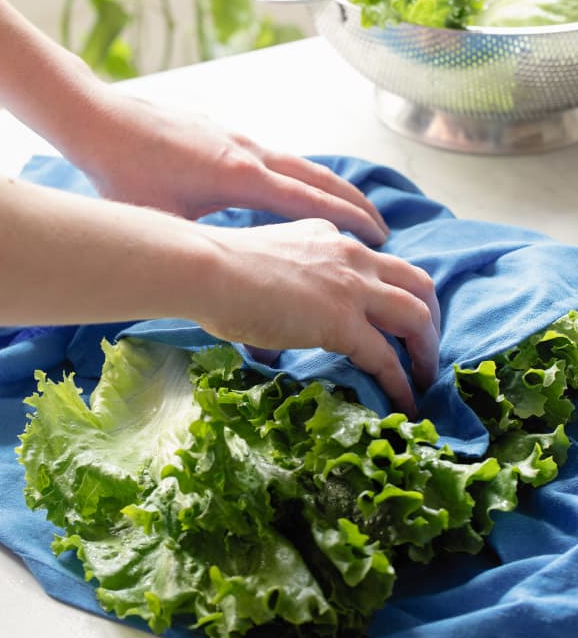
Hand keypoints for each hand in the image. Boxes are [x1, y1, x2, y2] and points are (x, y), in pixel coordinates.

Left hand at [74, 93, 388, 245]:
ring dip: (330, 185)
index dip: (347, 220)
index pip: (308, 200)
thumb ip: (197, 249)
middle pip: (317, 176)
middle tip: (384, 228)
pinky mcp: (224, 135)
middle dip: (354, 202)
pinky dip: (301, 174)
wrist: (100, 120)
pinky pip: (277, 157)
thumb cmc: (124, 174)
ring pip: (299, 163)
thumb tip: (219, 285)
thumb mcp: (162, 222)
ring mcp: (238, 140)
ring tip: (354, 210)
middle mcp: (249, 153)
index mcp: (239, 177)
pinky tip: (298, 190)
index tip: (380, 237)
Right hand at [198, 218, 440, 415]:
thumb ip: (279, 292)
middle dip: (430, 318)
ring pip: (416, 315)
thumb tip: (267, 346)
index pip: (377, 262)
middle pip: (417, 282)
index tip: (391, 317)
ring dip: (428, 349)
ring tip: (425, 377)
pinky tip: (405, 401)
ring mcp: (351, 287)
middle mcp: (350, 255)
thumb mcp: (263, 264)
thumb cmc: (217, 272)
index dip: (391, 291)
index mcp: (329, 236)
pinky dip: (402, 382)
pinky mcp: (344, 321)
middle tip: (425, 348)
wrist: (207, 270)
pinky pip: (387, 357)